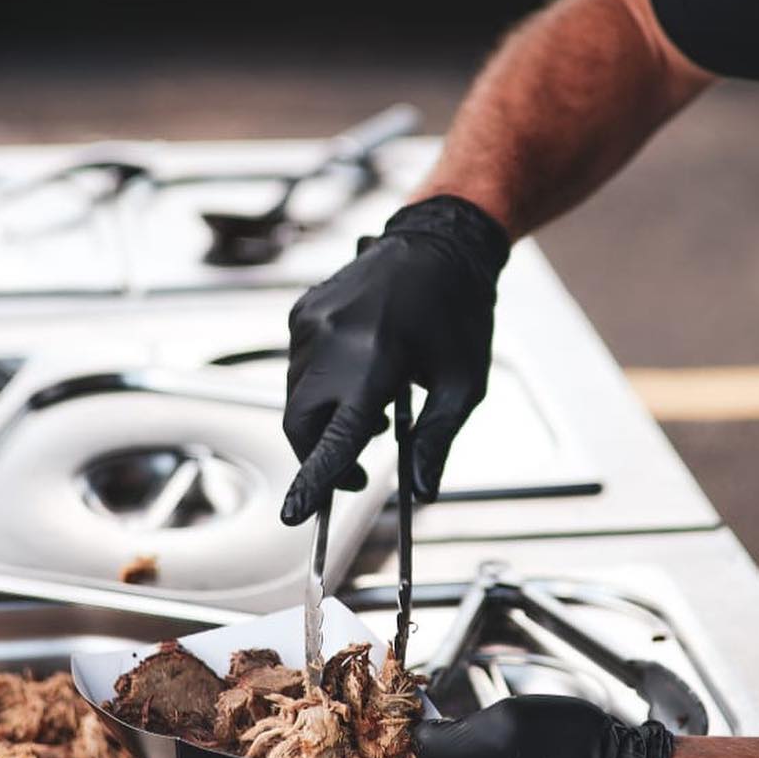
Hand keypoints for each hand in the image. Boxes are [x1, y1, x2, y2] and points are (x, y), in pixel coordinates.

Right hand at [279, 195, 509, 524]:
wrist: (438, 241)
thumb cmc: (460, 314)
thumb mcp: (463, 384)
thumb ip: (437, 441)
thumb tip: (423, 492)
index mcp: (375, 360)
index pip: (335, 438)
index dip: (314, 481)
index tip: (295, 516)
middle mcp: (332, 340)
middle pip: (301, 425)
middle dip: (320, 457)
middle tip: (361, 469)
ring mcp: (310, 322)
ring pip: (296, 398)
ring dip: (324, 419)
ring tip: (377, 407)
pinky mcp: (302, 311)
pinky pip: (298, 366)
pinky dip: (321, 386)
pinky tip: (361, 372)